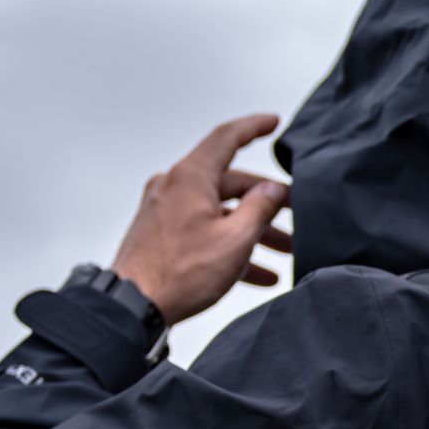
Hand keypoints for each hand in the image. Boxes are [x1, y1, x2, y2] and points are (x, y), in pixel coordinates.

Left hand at [113, 113, 292, 325]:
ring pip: (220, 210)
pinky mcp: (161, 233)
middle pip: (230, 182)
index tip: (272, 123)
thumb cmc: (179, 274)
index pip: (227, 138)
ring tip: (284, 250)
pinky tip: (257, 272)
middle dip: (266, 201)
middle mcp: (174, 187)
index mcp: (191, 178)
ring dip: (253, 229)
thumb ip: (260, 208)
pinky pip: (204, 230)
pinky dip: (230, 244)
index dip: (254, 127)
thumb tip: (273, 189)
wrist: (134, 306)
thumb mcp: (235, 240)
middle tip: (294, 212)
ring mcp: (166, 210)